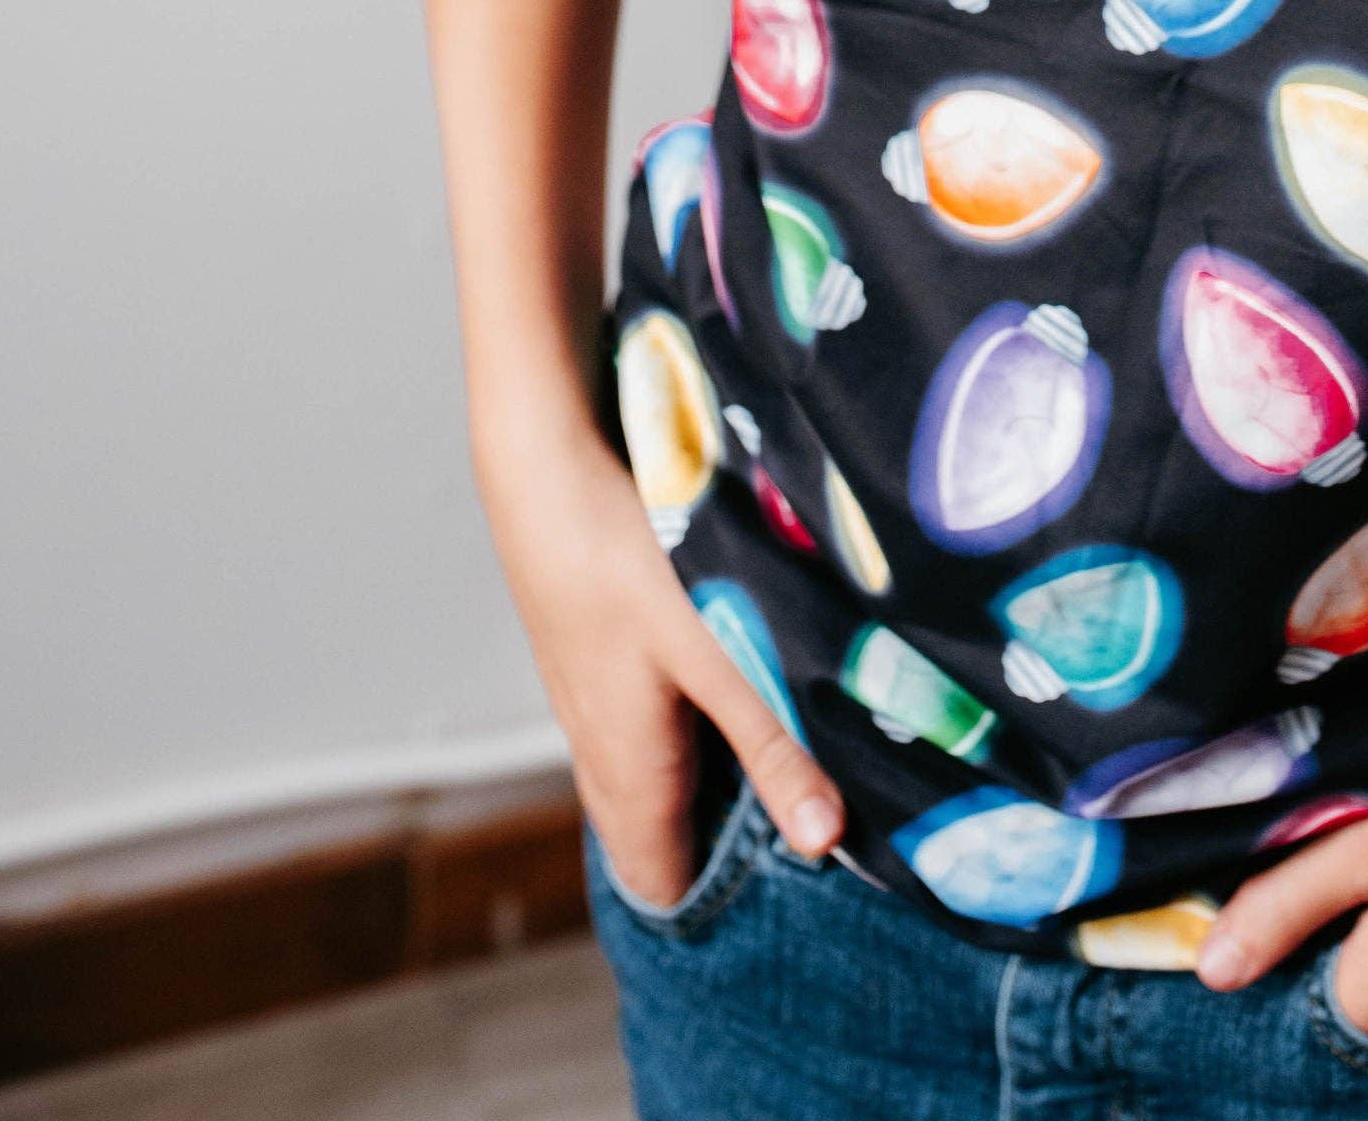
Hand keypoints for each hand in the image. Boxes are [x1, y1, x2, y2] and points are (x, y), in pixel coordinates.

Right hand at [486, 424, 846, 910]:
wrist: (542, 462)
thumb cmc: (623, 559)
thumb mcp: (716, 653)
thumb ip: (773, 742)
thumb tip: (824, 841)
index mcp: (629, 774)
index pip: (662, 885)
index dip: (717, 905)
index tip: (788, 895)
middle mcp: (600, 748)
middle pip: (659, 833)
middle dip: (723, 843)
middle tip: (799, 829)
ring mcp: (590, 697)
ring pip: (653, 769)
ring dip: (711, 775)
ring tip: (782, 755)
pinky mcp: (595, 649)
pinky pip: (645, 717)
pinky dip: (692, 720)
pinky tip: (734, 675)